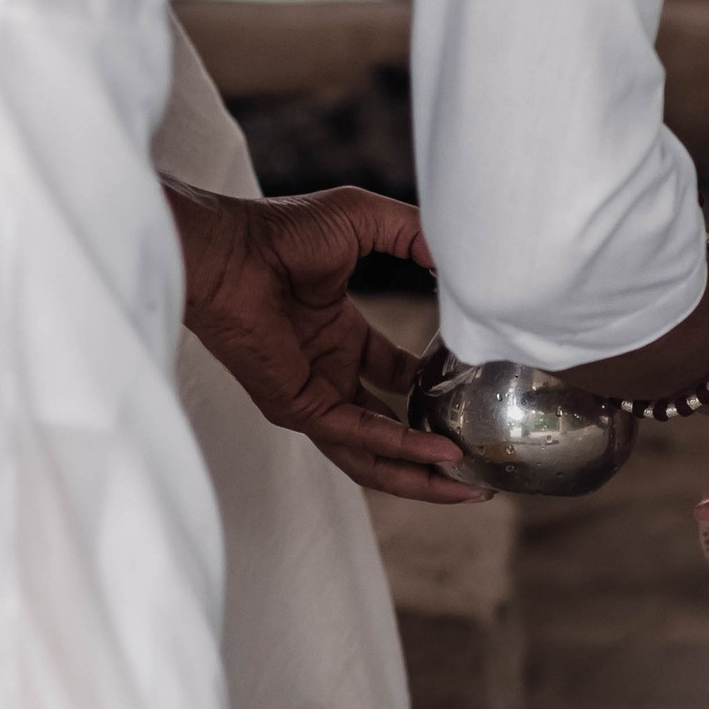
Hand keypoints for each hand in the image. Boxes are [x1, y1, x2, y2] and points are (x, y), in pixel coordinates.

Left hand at [165, 183, 484, 505]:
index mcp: (339, 335)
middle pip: (389, 428)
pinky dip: (401, 451)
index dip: (433, 387)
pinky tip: (438, 455)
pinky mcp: (300, 407)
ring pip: (374, 453)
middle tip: (476, 464)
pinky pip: (359, 438)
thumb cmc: (280, 231)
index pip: (394, 375)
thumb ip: (415, 235)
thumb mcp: (367, 221)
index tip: (472, 392)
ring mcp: (313, 394)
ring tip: (468, 488)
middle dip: (433, 452)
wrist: (231, 249)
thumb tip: (459, 259)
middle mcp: (328, 371)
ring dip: (421, 475)